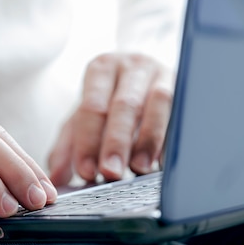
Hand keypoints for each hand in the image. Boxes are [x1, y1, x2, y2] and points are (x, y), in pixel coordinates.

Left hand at [48, 53, 173, 184]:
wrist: (146, 76)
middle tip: (110, 173)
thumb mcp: (83, 118)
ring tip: (139, 169)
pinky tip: (166, 162)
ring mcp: (164, 74)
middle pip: (125, 104)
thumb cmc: (110, 100)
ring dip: (149, 139)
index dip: (88, 140)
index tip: (86, 171)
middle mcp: (133, 66)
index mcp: (101, 69)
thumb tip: (55, 178)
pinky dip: (174, 138)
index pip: (92, 106)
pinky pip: (184, 111)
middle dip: (116, 142)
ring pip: (159, 104)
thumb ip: (67, 146)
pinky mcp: (188, 87)